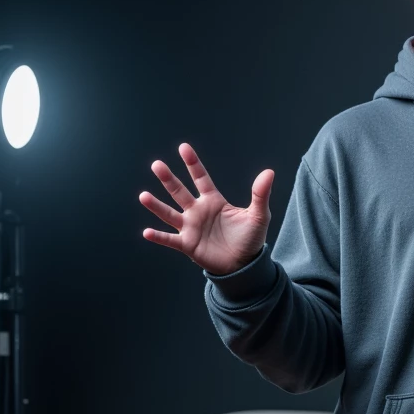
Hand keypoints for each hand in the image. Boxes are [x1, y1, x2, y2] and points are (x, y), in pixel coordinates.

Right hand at [138, 142, 273, 275]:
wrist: (244, 266)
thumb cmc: (250, 239)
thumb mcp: (258, 216)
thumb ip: (260, 194)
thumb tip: (269, 172)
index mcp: (213, 201)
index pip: (201, 178)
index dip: (193, 164)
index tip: (183, 148)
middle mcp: (198, 211)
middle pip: (179, 192)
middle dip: (168, 179)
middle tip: (157, 165)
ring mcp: (191, 228)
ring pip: (169, 214)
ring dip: (156, 205)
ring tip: (143, 196)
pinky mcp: (187, 245)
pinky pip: (170, 240)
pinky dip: (159, 237)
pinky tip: (147, 232)